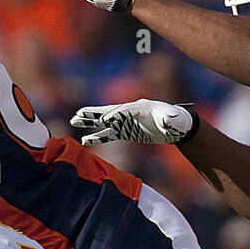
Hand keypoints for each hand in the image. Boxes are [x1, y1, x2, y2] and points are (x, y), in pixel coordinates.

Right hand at [71, 99, 197, 145]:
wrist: (174, 125)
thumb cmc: (174, 119)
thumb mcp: (173, 118)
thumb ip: (169, 118)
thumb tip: (168, 120)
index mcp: (140, 108)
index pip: (125, 110)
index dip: (117, 114)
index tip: (107, 120)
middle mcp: (129, 113)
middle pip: (108, 111)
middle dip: (94, 113)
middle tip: (79, 114)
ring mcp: (125, 122)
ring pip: (104, 121)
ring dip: (90, 121)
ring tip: (74, 120)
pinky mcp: (125, 131)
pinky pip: (109, 134)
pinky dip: (98, 136)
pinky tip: (85, 140)